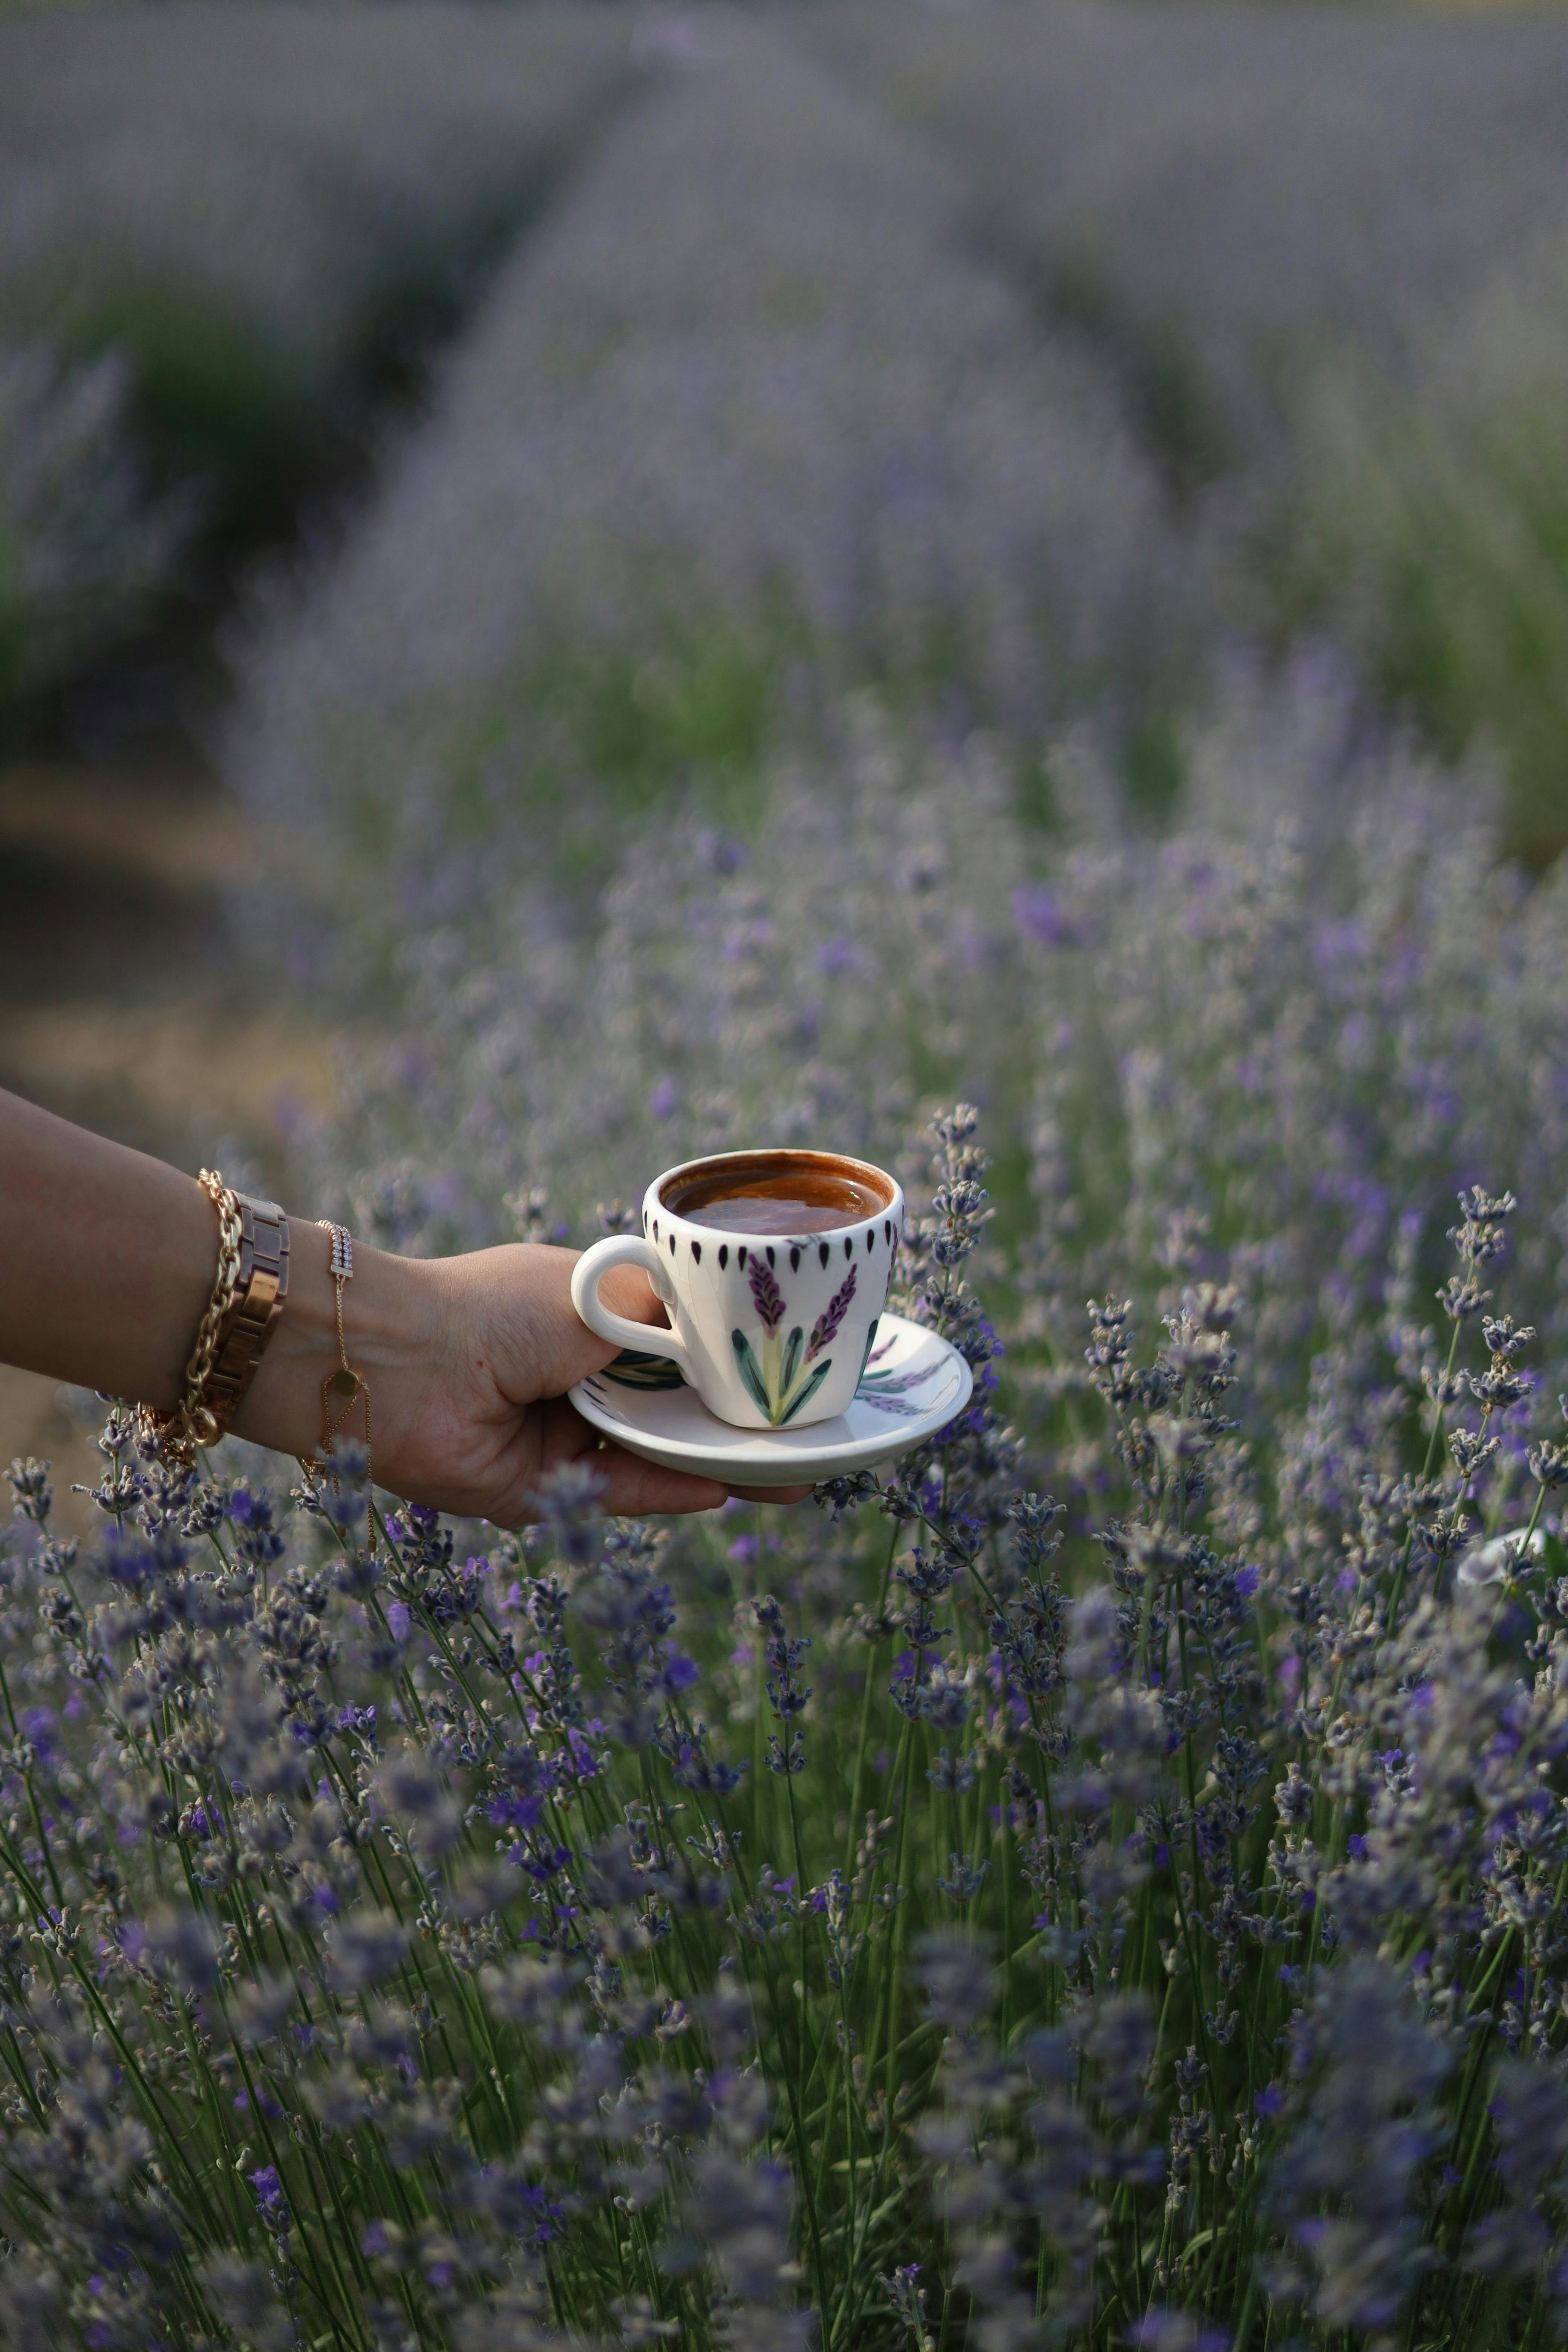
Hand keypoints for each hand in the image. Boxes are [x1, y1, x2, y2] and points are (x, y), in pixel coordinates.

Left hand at [236, 1236, 812, 1523]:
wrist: (401, 1359)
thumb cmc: (498, 1305)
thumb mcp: (605, 1295)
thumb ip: (672, 1323)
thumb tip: (736, 1345)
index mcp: (591, 1325)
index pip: (678, 1354)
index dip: (733, 1370)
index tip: (793, 1377)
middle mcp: (580, 1384)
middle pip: (677, 1414)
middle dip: (740, 1427)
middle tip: (814, 1436)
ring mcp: (565, 1439)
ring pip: (657, 1459)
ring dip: (722, 1466)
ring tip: (795, 1471)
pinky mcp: (544, 1492)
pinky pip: (621, 1495)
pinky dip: (672, 1492)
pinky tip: (727, 1486)